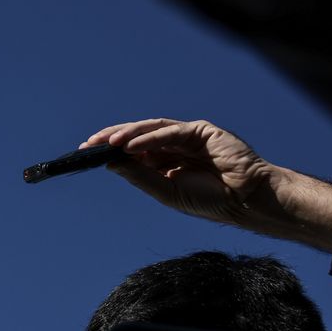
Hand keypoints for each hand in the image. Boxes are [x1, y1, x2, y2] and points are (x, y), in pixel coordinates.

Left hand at [83, 118, 331, 252]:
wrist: (245, 200)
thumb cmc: (210, 199)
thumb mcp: (165, 190)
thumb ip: (139, 176)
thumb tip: (110, 163)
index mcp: (166, 160)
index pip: (132, 150)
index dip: (110, 149)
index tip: (86, 153)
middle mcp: (175, 145)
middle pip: (138, 136)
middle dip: (112, 138)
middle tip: (89, 144)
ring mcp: (189, 136)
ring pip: (152, 130)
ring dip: (127, 135)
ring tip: (106, 143)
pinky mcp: (203, 131)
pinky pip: (171, 132)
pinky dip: (149, 139)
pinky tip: (131, 148)